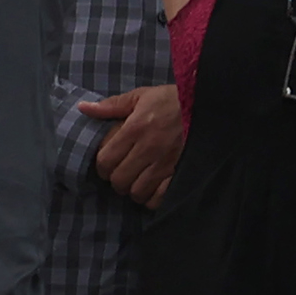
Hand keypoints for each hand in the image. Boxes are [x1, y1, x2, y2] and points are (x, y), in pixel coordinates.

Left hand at [83, 83, 183, 205]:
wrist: (212, 106)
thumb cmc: (175, 100)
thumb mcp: (143, 96)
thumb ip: (113, 105)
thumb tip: (83, 108)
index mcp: (135, 129)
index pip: (105, 160)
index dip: (103, 166)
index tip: (108, 164)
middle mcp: (149, 149)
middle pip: (119, 180)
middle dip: (117, 180)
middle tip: (123, 174)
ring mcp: (167, 164)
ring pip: (138, 191)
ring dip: (135, 190)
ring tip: (139, 182)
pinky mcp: (182, 172)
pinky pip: (161, 197)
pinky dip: (153, 198)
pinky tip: (154, 190)